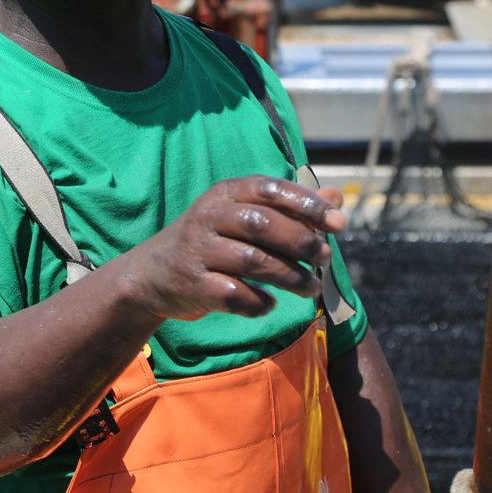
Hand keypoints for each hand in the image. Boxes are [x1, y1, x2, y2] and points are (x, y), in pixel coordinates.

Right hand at [118, 177, 345, 320]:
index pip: (270, 189)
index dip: (308, 204)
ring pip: (253, 261)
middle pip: (263, 224)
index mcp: (225, 193)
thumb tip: (337, 196)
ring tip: (312, 287)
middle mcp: (208, 217)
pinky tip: (269, 303)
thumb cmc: (210, 241)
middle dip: (302, 242)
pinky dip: (259, 302)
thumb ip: (289, 207)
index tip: (340, 223)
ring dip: (290, 277)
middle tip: (326, 257)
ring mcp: (198, 251)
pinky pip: (235, 295)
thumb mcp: (242, 216)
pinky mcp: (193, 284)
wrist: (151, 275)